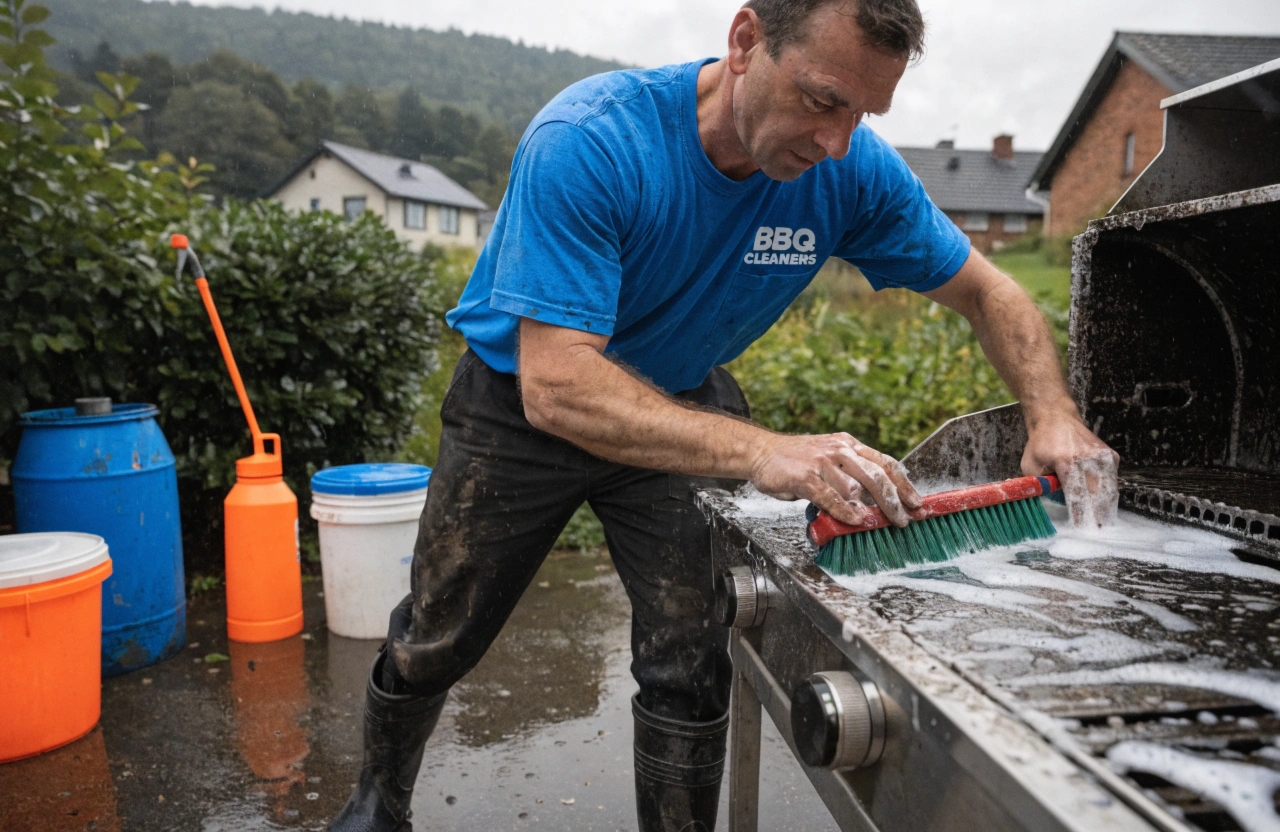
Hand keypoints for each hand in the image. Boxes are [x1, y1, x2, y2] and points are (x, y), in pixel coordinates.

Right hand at [749, 432, 922, 526]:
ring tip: (881, 524)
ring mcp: (822, 462)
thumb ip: (849, 477)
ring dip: (872, 508)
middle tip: (904, 519)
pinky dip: (845, 511)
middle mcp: (839, 450)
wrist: (761, 452)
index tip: (917, 503)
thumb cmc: (795, 461)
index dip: (904, 484)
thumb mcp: (828, 460)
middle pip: (877, 475)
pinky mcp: (805, 476)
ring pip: (856, 487)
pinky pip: (830, 496)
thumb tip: (871, 503)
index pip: (885, 463)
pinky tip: (855, 521)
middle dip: (894, 500)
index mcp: (849, 445)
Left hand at [1021, 411, 1119, 527]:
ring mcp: (1102, 456)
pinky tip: (1104, 504)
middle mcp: (1088, 459)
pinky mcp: (1110, 456)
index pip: (1077, 496)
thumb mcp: (1031, 467)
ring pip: (1109, 489)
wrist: (1056, 418)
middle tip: (1097, 531)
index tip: (1083, 530)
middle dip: (1098, 516)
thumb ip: (1042, 487)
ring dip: (1106, 507)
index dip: (1081, 515)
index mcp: (1067, 462)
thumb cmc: (1041, 444)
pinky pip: (1112, 480)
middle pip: (1098, 495)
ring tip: (1103, 523)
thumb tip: (1058, 504)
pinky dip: (1108, 493)